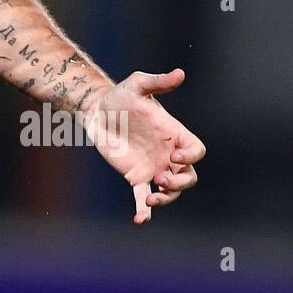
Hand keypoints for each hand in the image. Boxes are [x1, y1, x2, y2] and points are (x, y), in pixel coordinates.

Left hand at [81, 68, 205, 224]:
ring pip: (172, 191)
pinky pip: (144, 198)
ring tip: (151, 197)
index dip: (191, 156)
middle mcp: (167, 153)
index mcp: (173, 133)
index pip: (196, 150)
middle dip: (181, 183)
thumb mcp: (137, 85)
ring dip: (167, 198)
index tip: (173, 155)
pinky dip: (145, 210)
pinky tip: (140, 219)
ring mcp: (153, 167)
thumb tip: (180, 73)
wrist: (96, 110)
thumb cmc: (120, 95)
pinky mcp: (136, 177)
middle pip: (189, 176)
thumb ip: (158, 81)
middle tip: (161, 179)